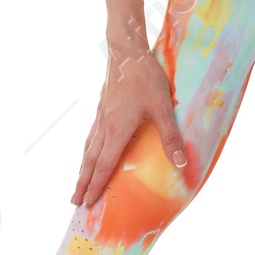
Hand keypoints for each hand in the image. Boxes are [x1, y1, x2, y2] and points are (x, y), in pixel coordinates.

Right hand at [72, 44, 188, 209]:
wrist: (126, 50)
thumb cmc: (145, 77)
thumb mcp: (162, 107)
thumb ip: (170, 136)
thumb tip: (180, 163)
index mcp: (117, 130)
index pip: (104, 165)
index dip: (97, 185)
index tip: (88, 203)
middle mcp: (104, 126)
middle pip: (90, 161)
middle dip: (82, 183)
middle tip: (74, 202)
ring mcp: (101, 116)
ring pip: (88, 148)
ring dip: (82, 168)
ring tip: (78, 182)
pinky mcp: (102, 107)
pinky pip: (91, 136)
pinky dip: (87, 151)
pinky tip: (90, 151)